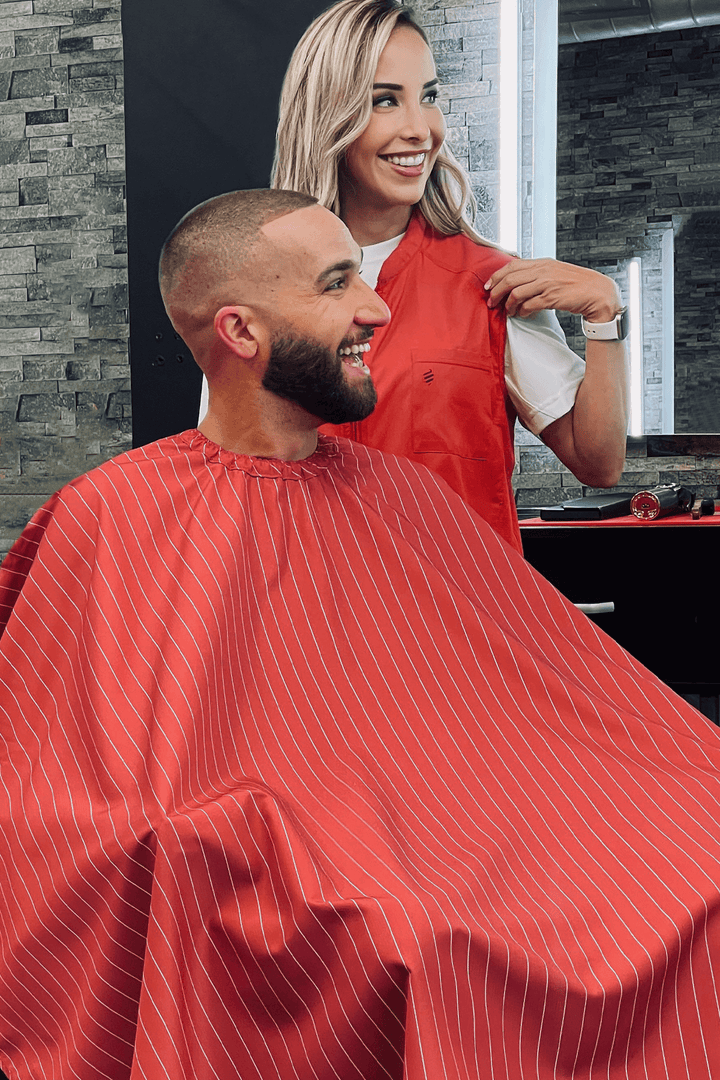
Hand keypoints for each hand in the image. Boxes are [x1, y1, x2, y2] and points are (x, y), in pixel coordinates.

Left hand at [484, 258, 622, 322]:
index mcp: (543, 262)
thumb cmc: (577, 285)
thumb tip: (518, 282)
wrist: (598, 292)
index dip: (497, 276)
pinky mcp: (552, 297)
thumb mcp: (555, 273)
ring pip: (516, 293)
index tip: (488, 286)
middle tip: (492, 303)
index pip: (512, 266)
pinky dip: (522, 312)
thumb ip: (538, 274)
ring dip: (508, 305)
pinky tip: (522, 315)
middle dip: (496, 292)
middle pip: (510, 279)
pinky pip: (529, 305)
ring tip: (508, 311)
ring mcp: (548, 283)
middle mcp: (544, 270)